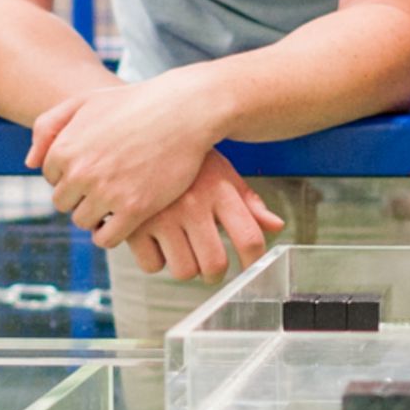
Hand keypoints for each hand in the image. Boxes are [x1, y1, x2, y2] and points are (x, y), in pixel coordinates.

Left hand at [27, 76, 223, 246]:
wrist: (184, 109)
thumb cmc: (134, 103)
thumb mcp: (85, 101)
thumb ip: (49, 126)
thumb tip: (29, 164)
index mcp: (64, 148)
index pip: (52, 178)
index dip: (73, 173)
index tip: (97, 165)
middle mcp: (81, 172)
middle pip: (64, 203)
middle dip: (82, 196)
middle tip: (109, 183)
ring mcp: (108, 192)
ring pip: (83, 222)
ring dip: (97, 215)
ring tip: (118, 198)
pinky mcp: (135, 208)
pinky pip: (107, 238)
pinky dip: (110, 234)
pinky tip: (125, 219)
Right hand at [120, 151, 286, 281]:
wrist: (138, 136)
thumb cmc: (186, 160)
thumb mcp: (221, 172)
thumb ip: (248, 202)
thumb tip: (276, 226)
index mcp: (219, 189)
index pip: (249, 239)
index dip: (254, 262)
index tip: (248, 268)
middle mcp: (192, 203)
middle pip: (214, 264)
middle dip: (215, 273)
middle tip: (211, 267)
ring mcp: (161, 215)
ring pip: (183, 270)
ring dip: (185, 267)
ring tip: (182, 248)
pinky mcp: (133, 224)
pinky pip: (152, 265)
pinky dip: (155, 260)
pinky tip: (156, 240)